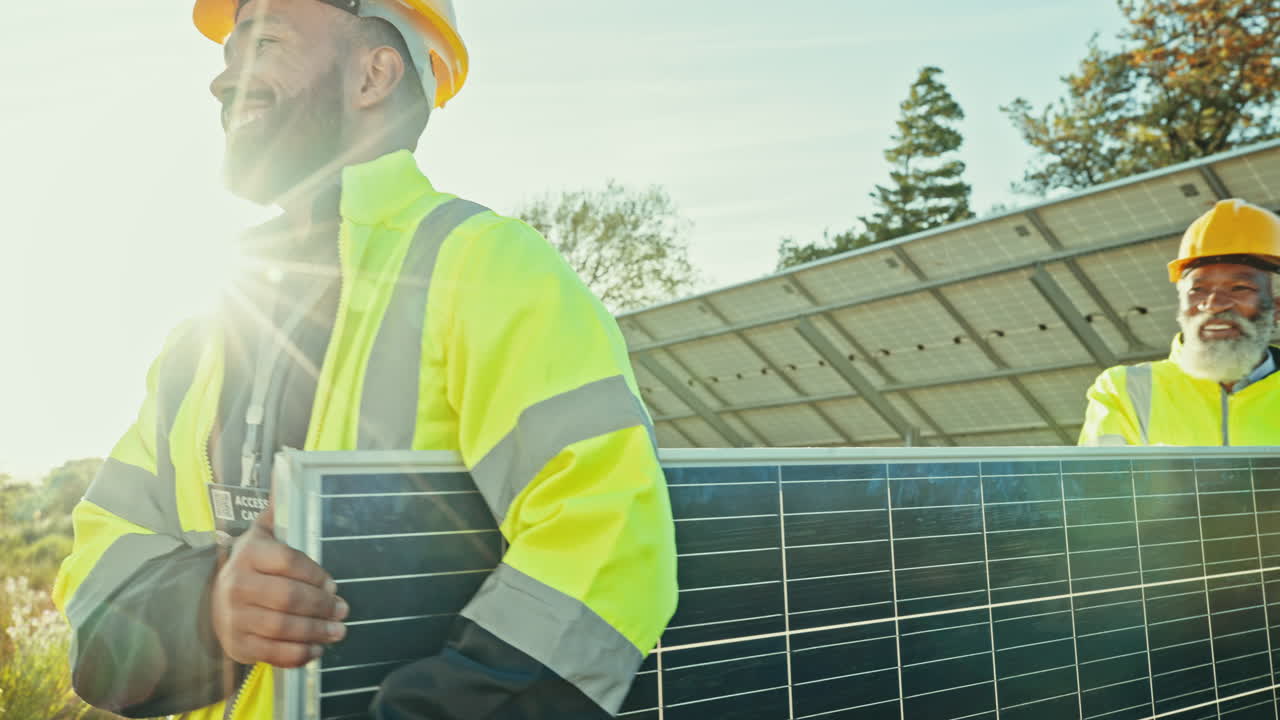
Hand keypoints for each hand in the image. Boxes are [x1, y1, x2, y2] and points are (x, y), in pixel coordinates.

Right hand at [211, 505, 348, 666]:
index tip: (333, 584)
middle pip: (288, 598)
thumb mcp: (262, 534)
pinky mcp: (238, 645)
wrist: (213, 604)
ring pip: (282, 628)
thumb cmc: (252, 566)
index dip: (315, 574)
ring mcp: (235, 617)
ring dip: (316, 632)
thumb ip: (280, 509)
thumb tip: (291, 466)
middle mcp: (238, 585)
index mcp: (249, 553)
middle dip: (321, 606)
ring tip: (338, 631)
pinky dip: (298, 654)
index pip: (288, 561)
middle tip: (343, 610)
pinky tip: (316, 650)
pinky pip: (272, 653)